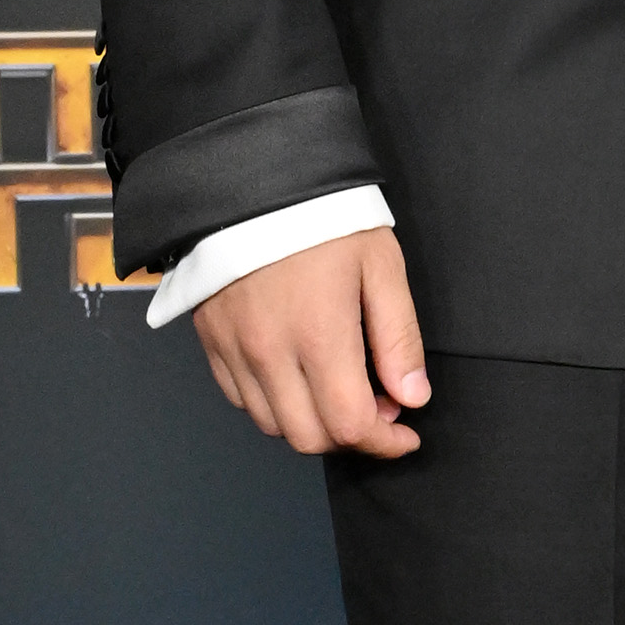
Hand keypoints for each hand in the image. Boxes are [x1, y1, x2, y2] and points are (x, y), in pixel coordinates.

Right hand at [193, 225, 429, 458]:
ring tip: (339, 391)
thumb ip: (398, 338)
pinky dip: (275, 405)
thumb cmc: (322, 218)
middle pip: (309, 437)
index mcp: (319, 336)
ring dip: (312, 424)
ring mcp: (235, 351)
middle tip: (377, 410)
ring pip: (273, 425)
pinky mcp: (213, 342)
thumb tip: (412, 396)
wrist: (251, 182)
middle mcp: (270, 353)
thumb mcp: (380, 266)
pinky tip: (299, 378)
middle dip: (350, 439)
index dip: (385, 442)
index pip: (351, 425)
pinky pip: (241, 399)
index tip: (404, 434)